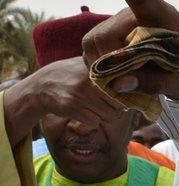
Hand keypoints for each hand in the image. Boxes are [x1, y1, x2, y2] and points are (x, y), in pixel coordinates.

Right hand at [4, 57, 124, 147]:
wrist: (41, 86)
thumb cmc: (69, 74)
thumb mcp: (86, 63)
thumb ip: (105, 66)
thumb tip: (130, 70)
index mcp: (96, 70)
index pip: (123, 87)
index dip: (124, 95)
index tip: (120, 97)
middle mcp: (89, 81)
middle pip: (118, 105)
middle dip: (117, 109)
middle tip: (110, 107)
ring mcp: (80, 95)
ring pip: (108, 115)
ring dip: (105, 116)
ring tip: (98, 110)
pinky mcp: (71, 108)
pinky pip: (94, 122)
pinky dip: (93, 121)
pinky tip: (87, 114)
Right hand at [82, 0, 178, 102]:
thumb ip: (160, 84)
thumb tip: (120, 83)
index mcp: (165, 17)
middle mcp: (138, 15)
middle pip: (105, 34)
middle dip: (110, 63)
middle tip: (128, 82)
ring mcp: (121, 25)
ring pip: (94, 43)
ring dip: (104, 68)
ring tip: (130, 81)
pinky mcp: (110, 36)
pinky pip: (92, 52)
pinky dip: (102, 70)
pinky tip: (122, 78)